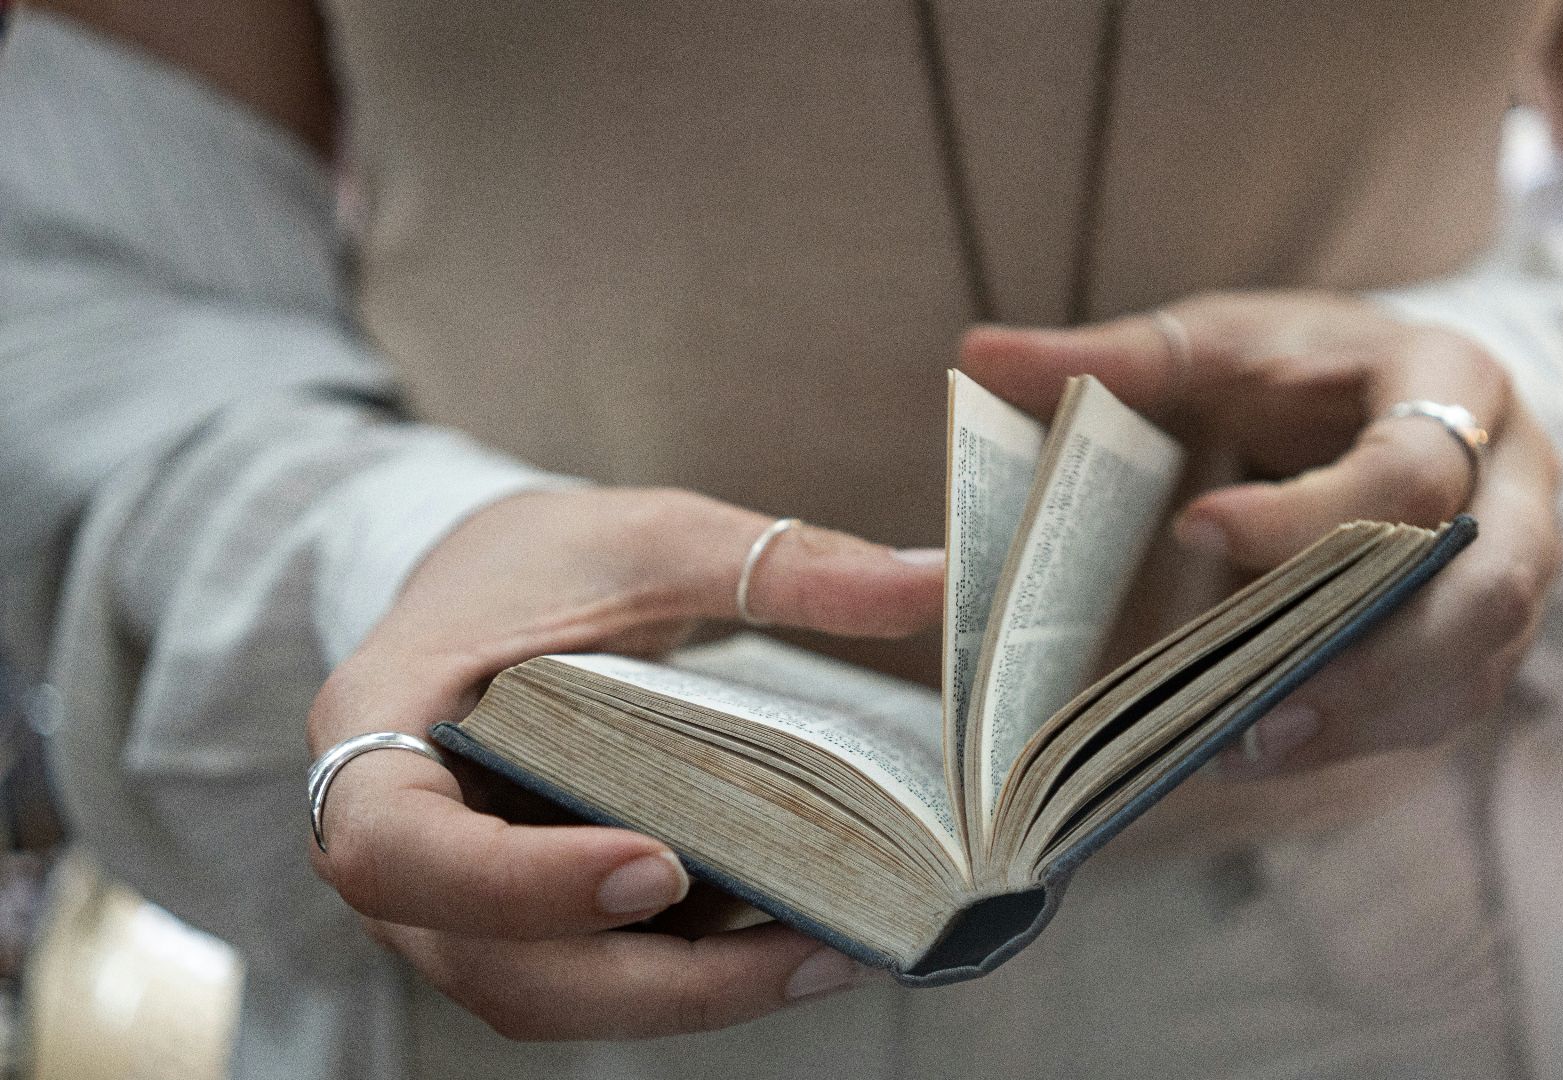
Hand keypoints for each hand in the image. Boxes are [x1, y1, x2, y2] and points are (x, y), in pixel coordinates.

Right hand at [307, 487, 941, 1038]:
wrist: (491, 588)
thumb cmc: (548, 558)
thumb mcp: (652, 536)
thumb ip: (774, 560)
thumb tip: (935, 582)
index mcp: (373, 737)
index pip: (402, 850)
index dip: (518, 884)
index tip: (657, 867)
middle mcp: (394, 849)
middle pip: (496, 966)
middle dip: (659, 982)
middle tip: (811, 946)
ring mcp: (453, 902)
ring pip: (551, 995)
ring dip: (691, 996)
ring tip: (834, 953)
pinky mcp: (519, 923)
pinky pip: (592, 976)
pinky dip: (691, 977)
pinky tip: (800, 944)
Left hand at [962, 291, 1562, 774]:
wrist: (1388, 393)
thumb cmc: (1297, 367)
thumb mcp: (1218, 342)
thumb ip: (1117, 358)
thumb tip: (981, 354)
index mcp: (1451, 383)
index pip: (1409, 467)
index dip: (1311, 513)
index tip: (1196, 528)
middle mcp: (1512, 480)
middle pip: (1487, 586)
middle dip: (1374, 656)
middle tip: (1255, 704)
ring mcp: (1512, 565)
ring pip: (1476, 662)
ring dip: (1368, 715)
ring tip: (1249, 748)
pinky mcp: (1484, 631)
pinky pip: (1450, 701)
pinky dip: (1364, 732)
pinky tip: (1271, 750)